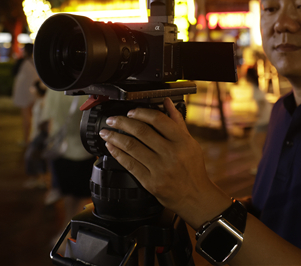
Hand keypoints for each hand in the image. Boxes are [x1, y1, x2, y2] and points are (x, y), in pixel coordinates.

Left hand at [99, 98, 231, 228]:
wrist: (194, 197)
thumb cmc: (192, 169)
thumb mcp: (190, 143)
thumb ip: (177, 122)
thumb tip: (167, 103)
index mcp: (182, 141)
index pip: (158, 120)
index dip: (141, 113)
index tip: (131, 112)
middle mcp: (171, 154)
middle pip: (141, 131)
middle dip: (122, 122)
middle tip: (112, 120)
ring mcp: (160, 169)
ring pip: (132, 147)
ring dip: (115, 137)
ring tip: (106, 132)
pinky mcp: (150, 182)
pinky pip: (130, 164)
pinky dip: (118, 153)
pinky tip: (111, 147)